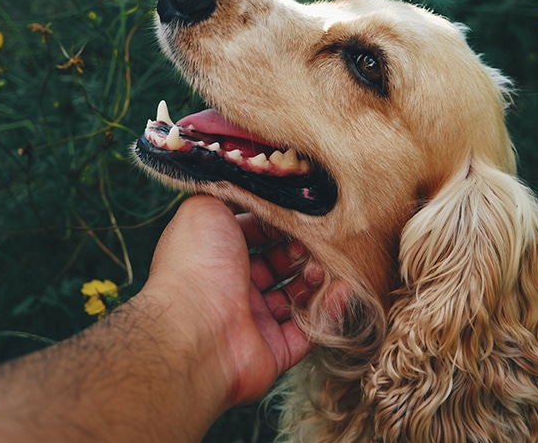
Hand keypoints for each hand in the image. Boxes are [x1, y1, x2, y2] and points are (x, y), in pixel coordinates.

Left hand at [145, 195, 341, 406]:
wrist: (194, 328)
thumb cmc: (197, 263)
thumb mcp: (205, 209)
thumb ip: (228, 194)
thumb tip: (250, 187)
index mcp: (217, 254)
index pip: (256, 234)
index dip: (279, 224)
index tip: (300, 215)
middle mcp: (233, 287)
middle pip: (279, 265)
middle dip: (302, 251)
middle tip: (316, 242)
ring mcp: (253, 321)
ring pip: (296, 296)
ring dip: (316, 279)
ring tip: (324, 266)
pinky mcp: (273, 350)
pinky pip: (309, 330)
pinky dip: (328, 311)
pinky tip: (342, 290)